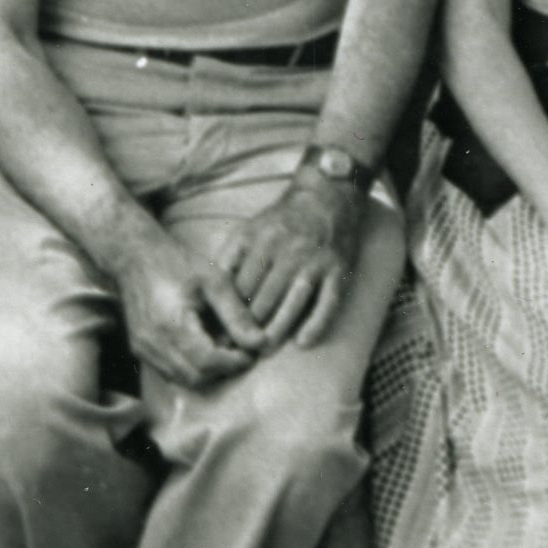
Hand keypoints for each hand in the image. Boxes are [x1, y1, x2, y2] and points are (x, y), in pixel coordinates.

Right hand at [110, 223, 258, 387]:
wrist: (135, 258)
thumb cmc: (177, 264)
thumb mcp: (214, 281)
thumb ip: (237, 315)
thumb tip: (261, 344)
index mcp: (171, 326)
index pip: (208, 363)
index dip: (235, 362)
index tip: (253, 350)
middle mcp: (153, 344)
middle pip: (196, 377)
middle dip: (224, 370)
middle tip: (243, 351)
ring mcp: (143, 350)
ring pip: (183, 380)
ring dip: (210, 372)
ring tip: (227, 349)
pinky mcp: (141, 351)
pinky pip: (171, 373)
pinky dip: (193, 369)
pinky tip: (207, 347)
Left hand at [205, 172, 354, 347]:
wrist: (327, 198)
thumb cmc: (281, 222)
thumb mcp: (248, 231)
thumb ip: (228, 260)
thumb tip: (209, 296)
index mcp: (259, 241)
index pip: (238, 288)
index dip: (228, 314)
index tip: (220, 335)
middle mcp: (286, 251)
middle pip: (262, 300)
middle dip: (249, 328)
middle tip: (239, 349)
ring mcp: (314, 261)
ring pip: (291, 304)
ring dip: (276, 331)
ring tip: (264, 350)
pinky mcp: (338, 270)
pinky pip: (327, 303)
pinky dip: (316, 325)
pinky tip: (303, 342)